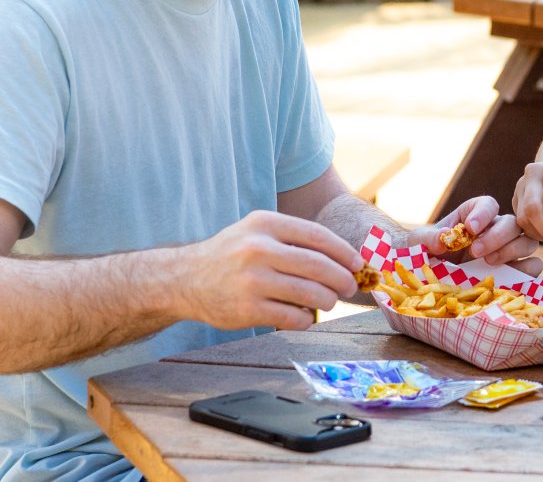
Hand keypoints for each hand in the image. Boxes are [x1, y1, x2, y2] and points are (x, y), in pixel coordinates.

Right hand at [175, 210, 364, 331]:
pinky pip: (292, 317)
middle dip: (342, 279)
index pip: (318, 236)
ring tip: (328, 301)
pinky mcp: (248, 309)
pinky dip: (305, 319)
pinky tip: (303, 316)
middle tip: (350, 287)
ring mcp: (252, 280)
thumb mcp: (258, 232)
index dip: (344, 252)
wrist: (184, 279)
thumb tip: (344, 257)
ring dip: (327, 300)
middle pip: (318, 266)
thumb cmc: (232, 255)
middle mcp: (259, 249)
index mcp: (265, 224)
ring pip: (309, 293)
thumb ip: (294, 239)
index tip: (357, 263)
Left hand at [413, 196, 540, 272]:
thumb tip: (444, 238)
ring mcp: (507, 251)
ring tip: (489, 263)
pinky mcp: (514, 273)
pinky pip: (533, 267)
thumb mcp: (419, 242)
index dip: (483, 213)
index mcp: (473, 216)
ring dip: (513, 250)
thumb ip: (428, 237)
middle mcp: (495, 230)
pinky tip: (508, 278)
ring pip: (528, 241)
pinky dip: (527, 272)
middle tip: (476, 251)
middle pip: (513, 222)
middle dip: (497, 235)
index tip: (469, 227)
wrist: (426, 280)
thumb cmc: (424, 254)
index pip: (488, 204)